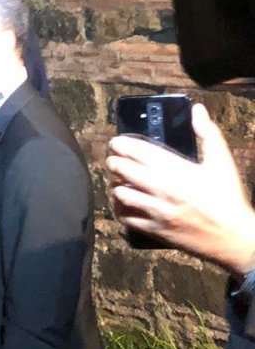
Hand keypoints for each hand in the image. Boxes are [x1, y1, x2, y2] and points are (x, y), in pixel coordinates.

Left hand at [107, 104, 254, 274]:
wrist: (233, 238)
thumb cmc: (228, 197)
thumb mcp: (221, 161)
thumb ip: (207, 132)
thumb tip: (197, 110)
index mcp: (173, 169)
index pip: (134, 150)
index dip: (120, 144)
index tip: (117, 142)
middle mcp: (159, 189)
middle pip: (120, 169)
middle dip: (115, 161)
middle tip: (116, 159)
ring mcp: (154, 211)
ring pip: (119, 194)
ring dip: (116, 185)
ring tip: (121, 181)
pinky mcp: (153, 230)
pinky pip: (124, 218)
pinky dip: (120, 208)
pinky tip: (126, 203)